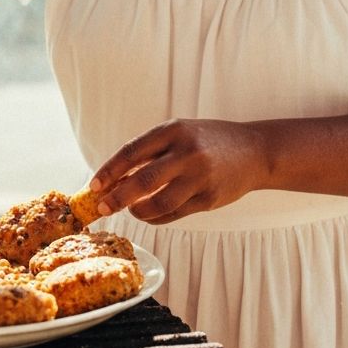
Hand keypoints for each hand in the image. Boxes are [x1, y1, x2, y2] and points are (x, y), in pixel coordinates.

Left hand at [90, 119, 266, 224]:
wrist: (255, 151)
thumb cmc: (208, 141)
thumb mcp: (180, 134)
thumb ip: (150, 151)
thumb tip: (113, 178)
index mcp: (174, 130)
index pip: (132, 152)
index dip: (109, 170)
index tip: (93, 185)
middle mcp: (187, 152)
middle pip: (143, 181)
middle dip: (117, 198)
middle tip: (102, 208)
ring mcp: (200, 177)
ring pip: (158, 203)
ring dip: (138, 211)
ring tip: (131, 210)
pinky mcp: (209, 199)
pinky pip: (174, 214)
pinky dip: (156, 217)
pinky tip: (149, 214)